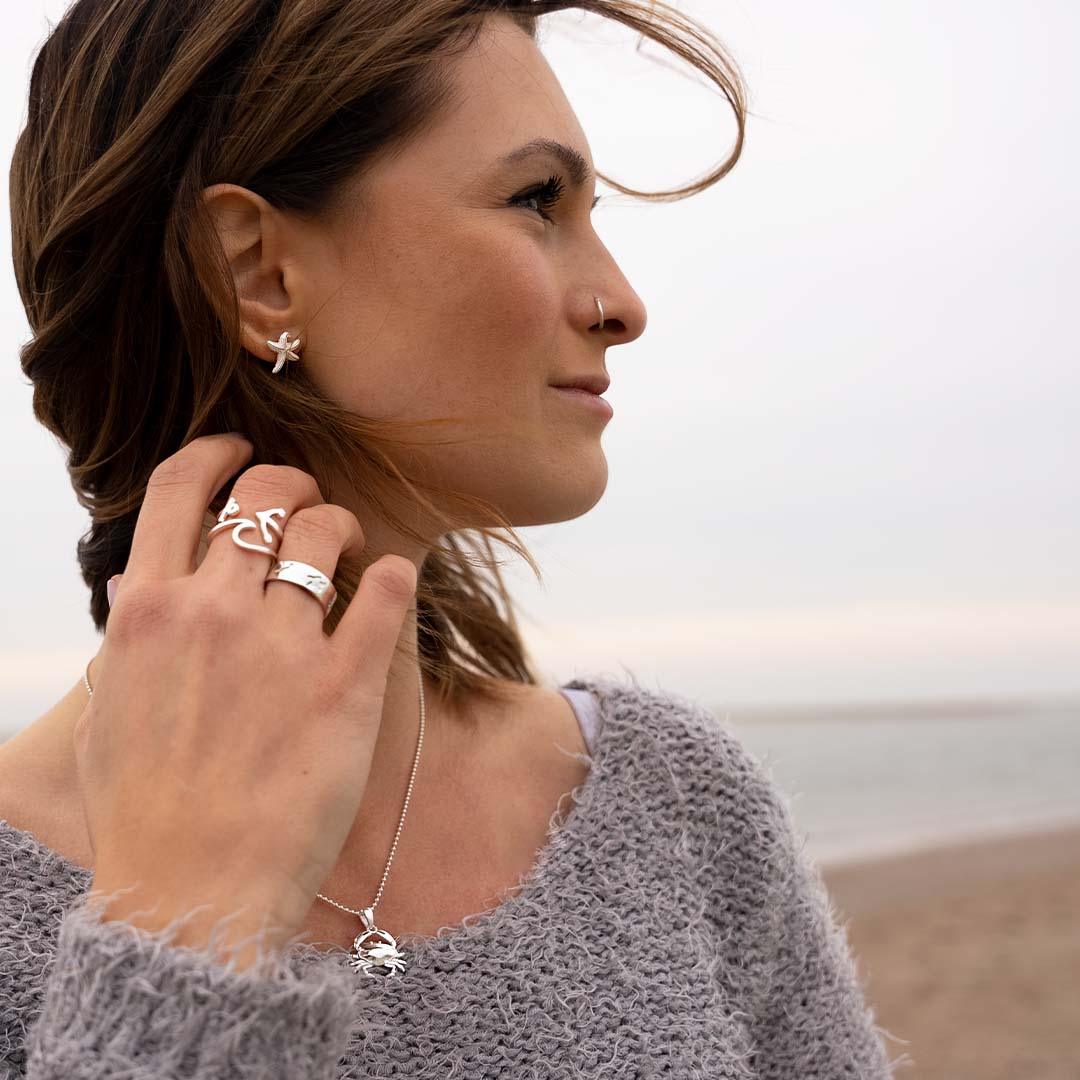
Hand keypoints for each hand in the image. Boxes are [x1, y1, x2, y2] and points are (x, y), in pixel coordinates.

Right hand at [76, 433, 416, 969]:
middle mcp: (213, 611)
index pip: (178, 488)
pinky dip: (394, 575)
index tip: (240, 451)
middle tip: (308, 505)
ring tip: (351, 549)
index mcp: (147, 610)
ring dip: (344, 526)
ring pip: (327, 530)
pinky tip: (392, 582)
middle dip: (293, 484)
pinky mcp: (346, 683)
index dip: (216, 454)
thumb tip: (143, 586)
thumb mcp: (114, 710)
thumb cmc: (147, 810)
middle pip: (266, 495)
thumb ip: (131, 638)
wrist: (195, 890)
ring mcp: (282, 645)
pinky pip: (386, 592)